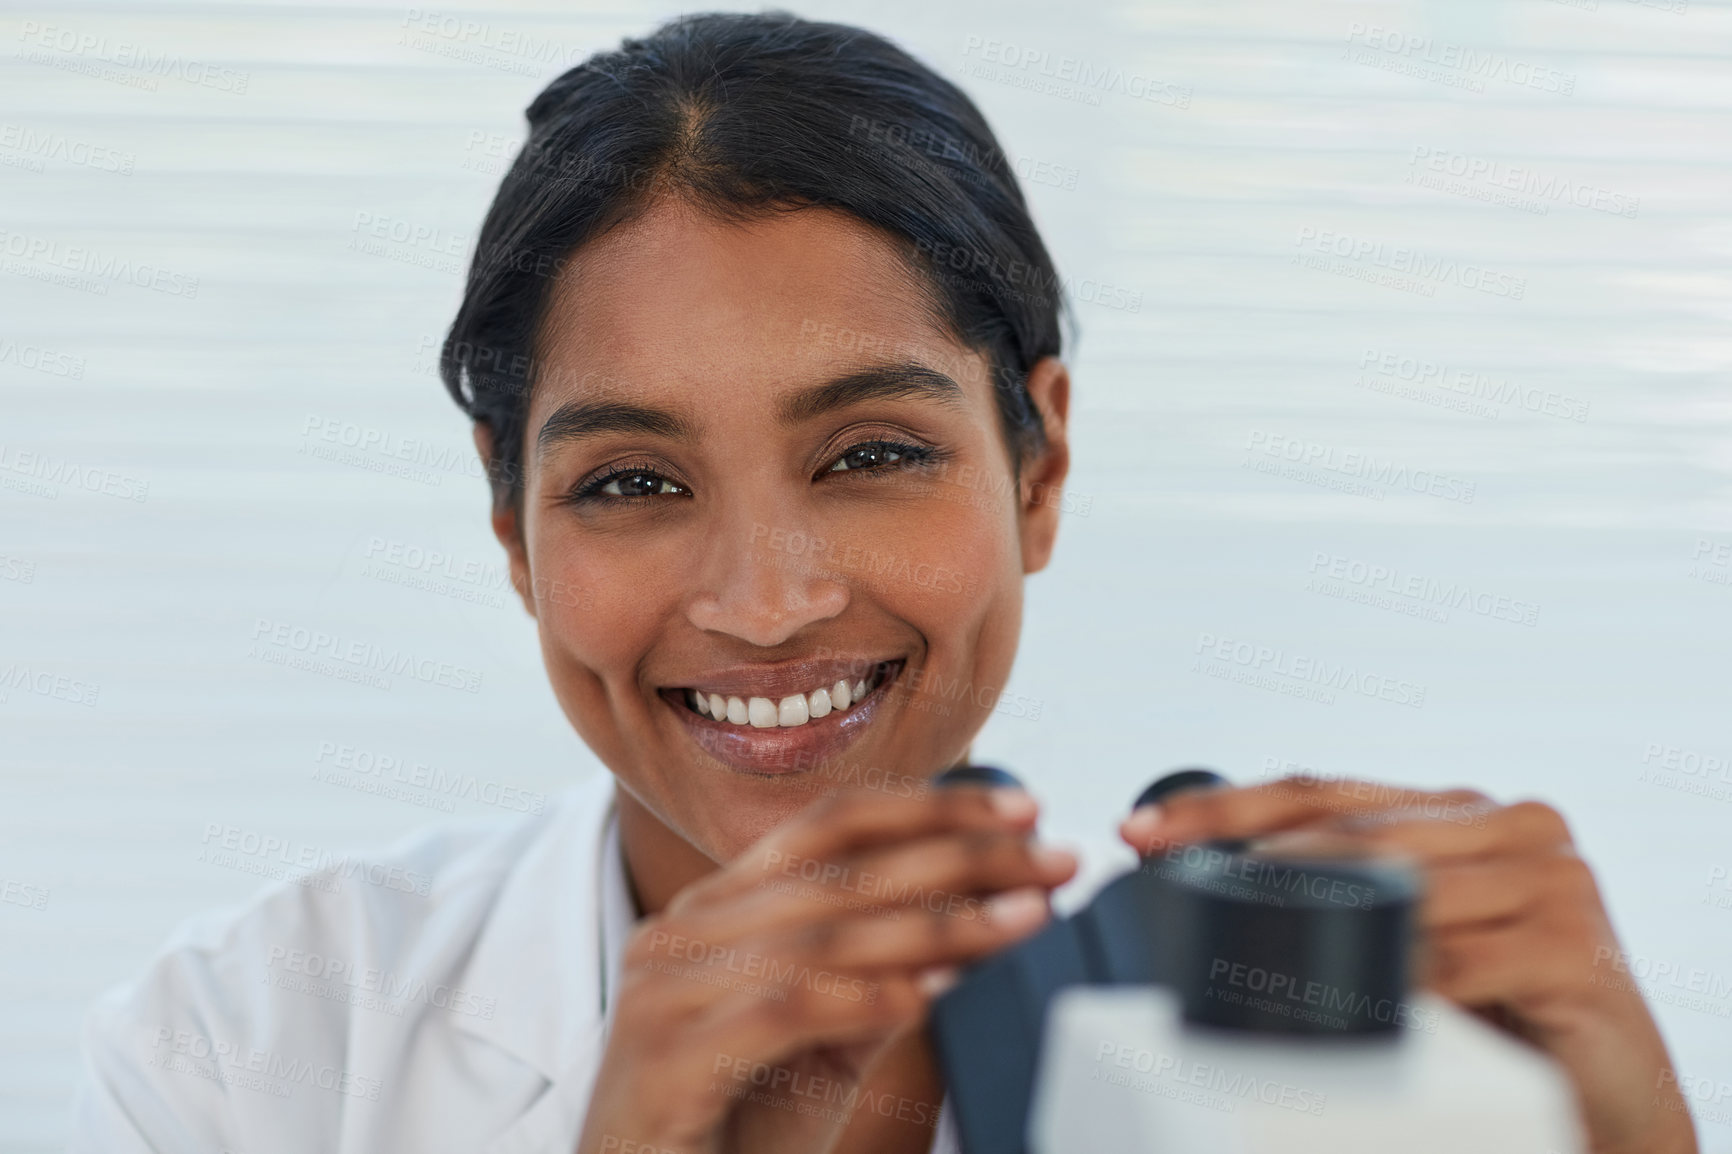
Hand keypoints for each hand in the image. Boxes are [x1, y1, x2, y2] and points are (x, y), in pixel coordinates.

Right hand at [576, 785, 1077, 1153]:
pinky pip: (784, 1007)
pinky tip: (936, 989)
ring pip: (821, 931)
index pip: (830, 827)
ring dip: (939, 923)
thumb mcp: (826, 1043)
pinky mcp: (667, 1056)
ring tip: (1023, 917)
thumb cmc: (736, 1132)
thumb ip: (884, 977)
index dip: (931, 809)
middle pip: (839, 869)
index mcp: (716, 910)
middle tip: (1049, 858)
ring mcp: (666, 991)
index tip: (1023, 810)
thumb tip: (986, 921)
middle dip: (959, 857)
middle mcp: (683, 932)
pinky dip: (868, 995)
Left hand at [1119, 776, 1698, 1153]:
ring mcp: (1551, 880)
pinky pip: (1455, 965)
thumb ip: (1351, 901)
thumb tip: (1210, 893)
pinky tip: (1350, 992)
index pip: (1320, 792)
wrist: (1609, 1102)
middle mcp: (1511, 825)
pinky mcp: (1576, 948)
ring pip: (1398, 887)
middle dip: (1245, 854)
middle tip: (1172, 882)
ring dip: (1312, 917)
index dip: (1224, 808)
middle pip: (1349, 828)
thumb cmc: (1498, 1016)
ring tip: (1239, 937)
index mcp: (1461, 812)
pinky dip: (1395, 982)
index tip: (1141, 832)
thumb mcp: (1414, 941)